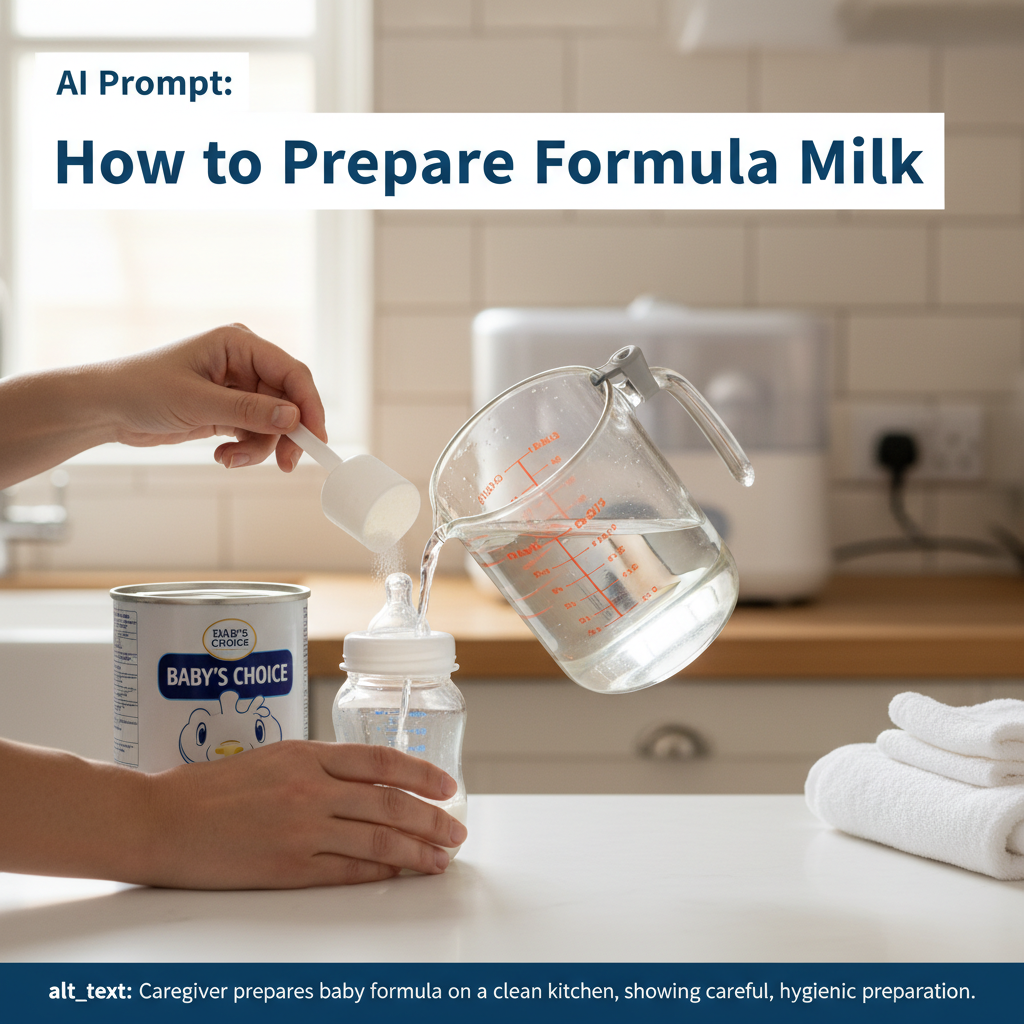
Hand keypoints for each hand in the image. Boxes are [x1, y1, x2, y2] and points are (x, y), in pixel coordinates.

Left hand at [106, 323, 324, 471]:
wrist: (105, 408)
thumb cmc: (141, 390)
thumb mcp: (198, 402)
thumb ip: (249, 411)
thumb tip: (293, 418)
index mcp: (239, 343)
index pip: (292, 373)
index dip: (309, 406)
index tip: (315, 438)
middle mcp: (244, 362)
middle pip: (289, 401)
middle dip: (286, 435)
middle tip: (285, 464)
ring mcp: (238, 387)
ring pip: (274, 422)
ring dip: (259, 447)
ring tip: (230, 458)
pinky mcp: (230, 409)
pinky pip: (256, 432)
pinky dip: (246, 449)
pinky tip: (223, 455)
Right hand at [138, 741, 466, 888]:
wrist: (161, 820)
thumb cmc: (209, 787)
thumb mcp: (271, 756)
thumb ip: (318, 765)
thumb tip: (365, 779)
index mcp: (307, 754)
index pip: (381, 761)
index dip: (421, 774)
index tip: (448, 786)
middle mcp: (310, 788)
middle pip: (389, 802)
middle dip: (432, 818)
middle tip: (457, 831)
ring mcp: (301, 829)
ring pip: (377, 838)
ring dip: (416, 850)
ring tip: (441, 858)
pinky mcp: (288, 867)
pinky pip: (346, 870)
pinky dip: (379, 871)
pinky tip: (400, 873)